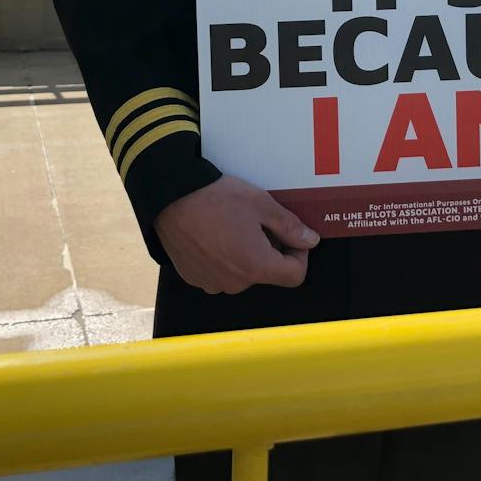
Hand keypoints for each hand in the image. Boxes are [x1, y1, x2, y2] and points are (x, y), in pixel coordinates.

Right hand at [153, 174, 320, 294]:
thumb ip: (290, 227)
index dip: (299, 254)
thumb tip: (311, 241)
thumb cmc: (216, 199)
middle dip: (269, 250)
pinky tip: (214, 234)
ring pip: (242, 273)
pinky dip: (222, 258)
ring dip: (245, 254)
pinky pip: (219, 273)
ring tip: (233, 225)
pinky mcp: (194, 277)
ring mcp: (212, 282)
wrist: (169, 198)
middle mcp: (235, 283)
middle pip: (266, 273)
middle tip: (258, 222)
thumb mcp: (261, 204)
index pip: (295, 275)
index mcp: (256, 267)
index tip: (290, 235)